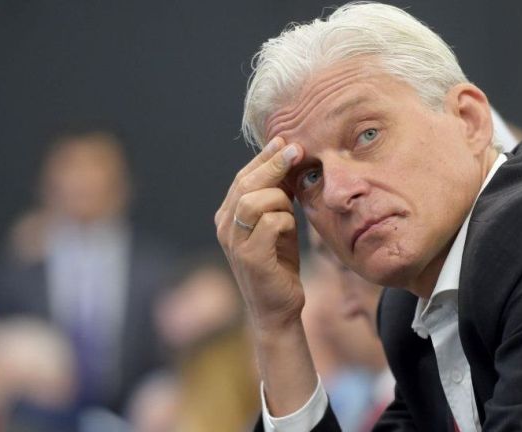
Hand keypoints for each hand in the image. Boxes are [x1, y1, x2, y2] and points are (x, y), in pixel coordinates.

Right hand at [215, 137, 304, 331]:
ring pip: (254, 200)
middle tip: (297, 150)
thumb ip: (277, 196)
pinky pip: (270, 223)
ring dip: (280, 198)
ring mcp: (234, 243)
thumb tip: (288, 158)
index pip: (243, 177)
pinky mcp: (250, 258)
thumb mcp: (278, 224)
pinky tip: (290, 229)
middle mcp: (225, 227)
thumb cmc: (279, 263)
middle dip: (273, 164)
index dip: (264, 158)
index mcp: (228, 216)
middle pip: (246, 183)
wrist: (278, 308)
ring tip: (292, 209)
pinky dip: (285, 220)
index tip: (286, 142)